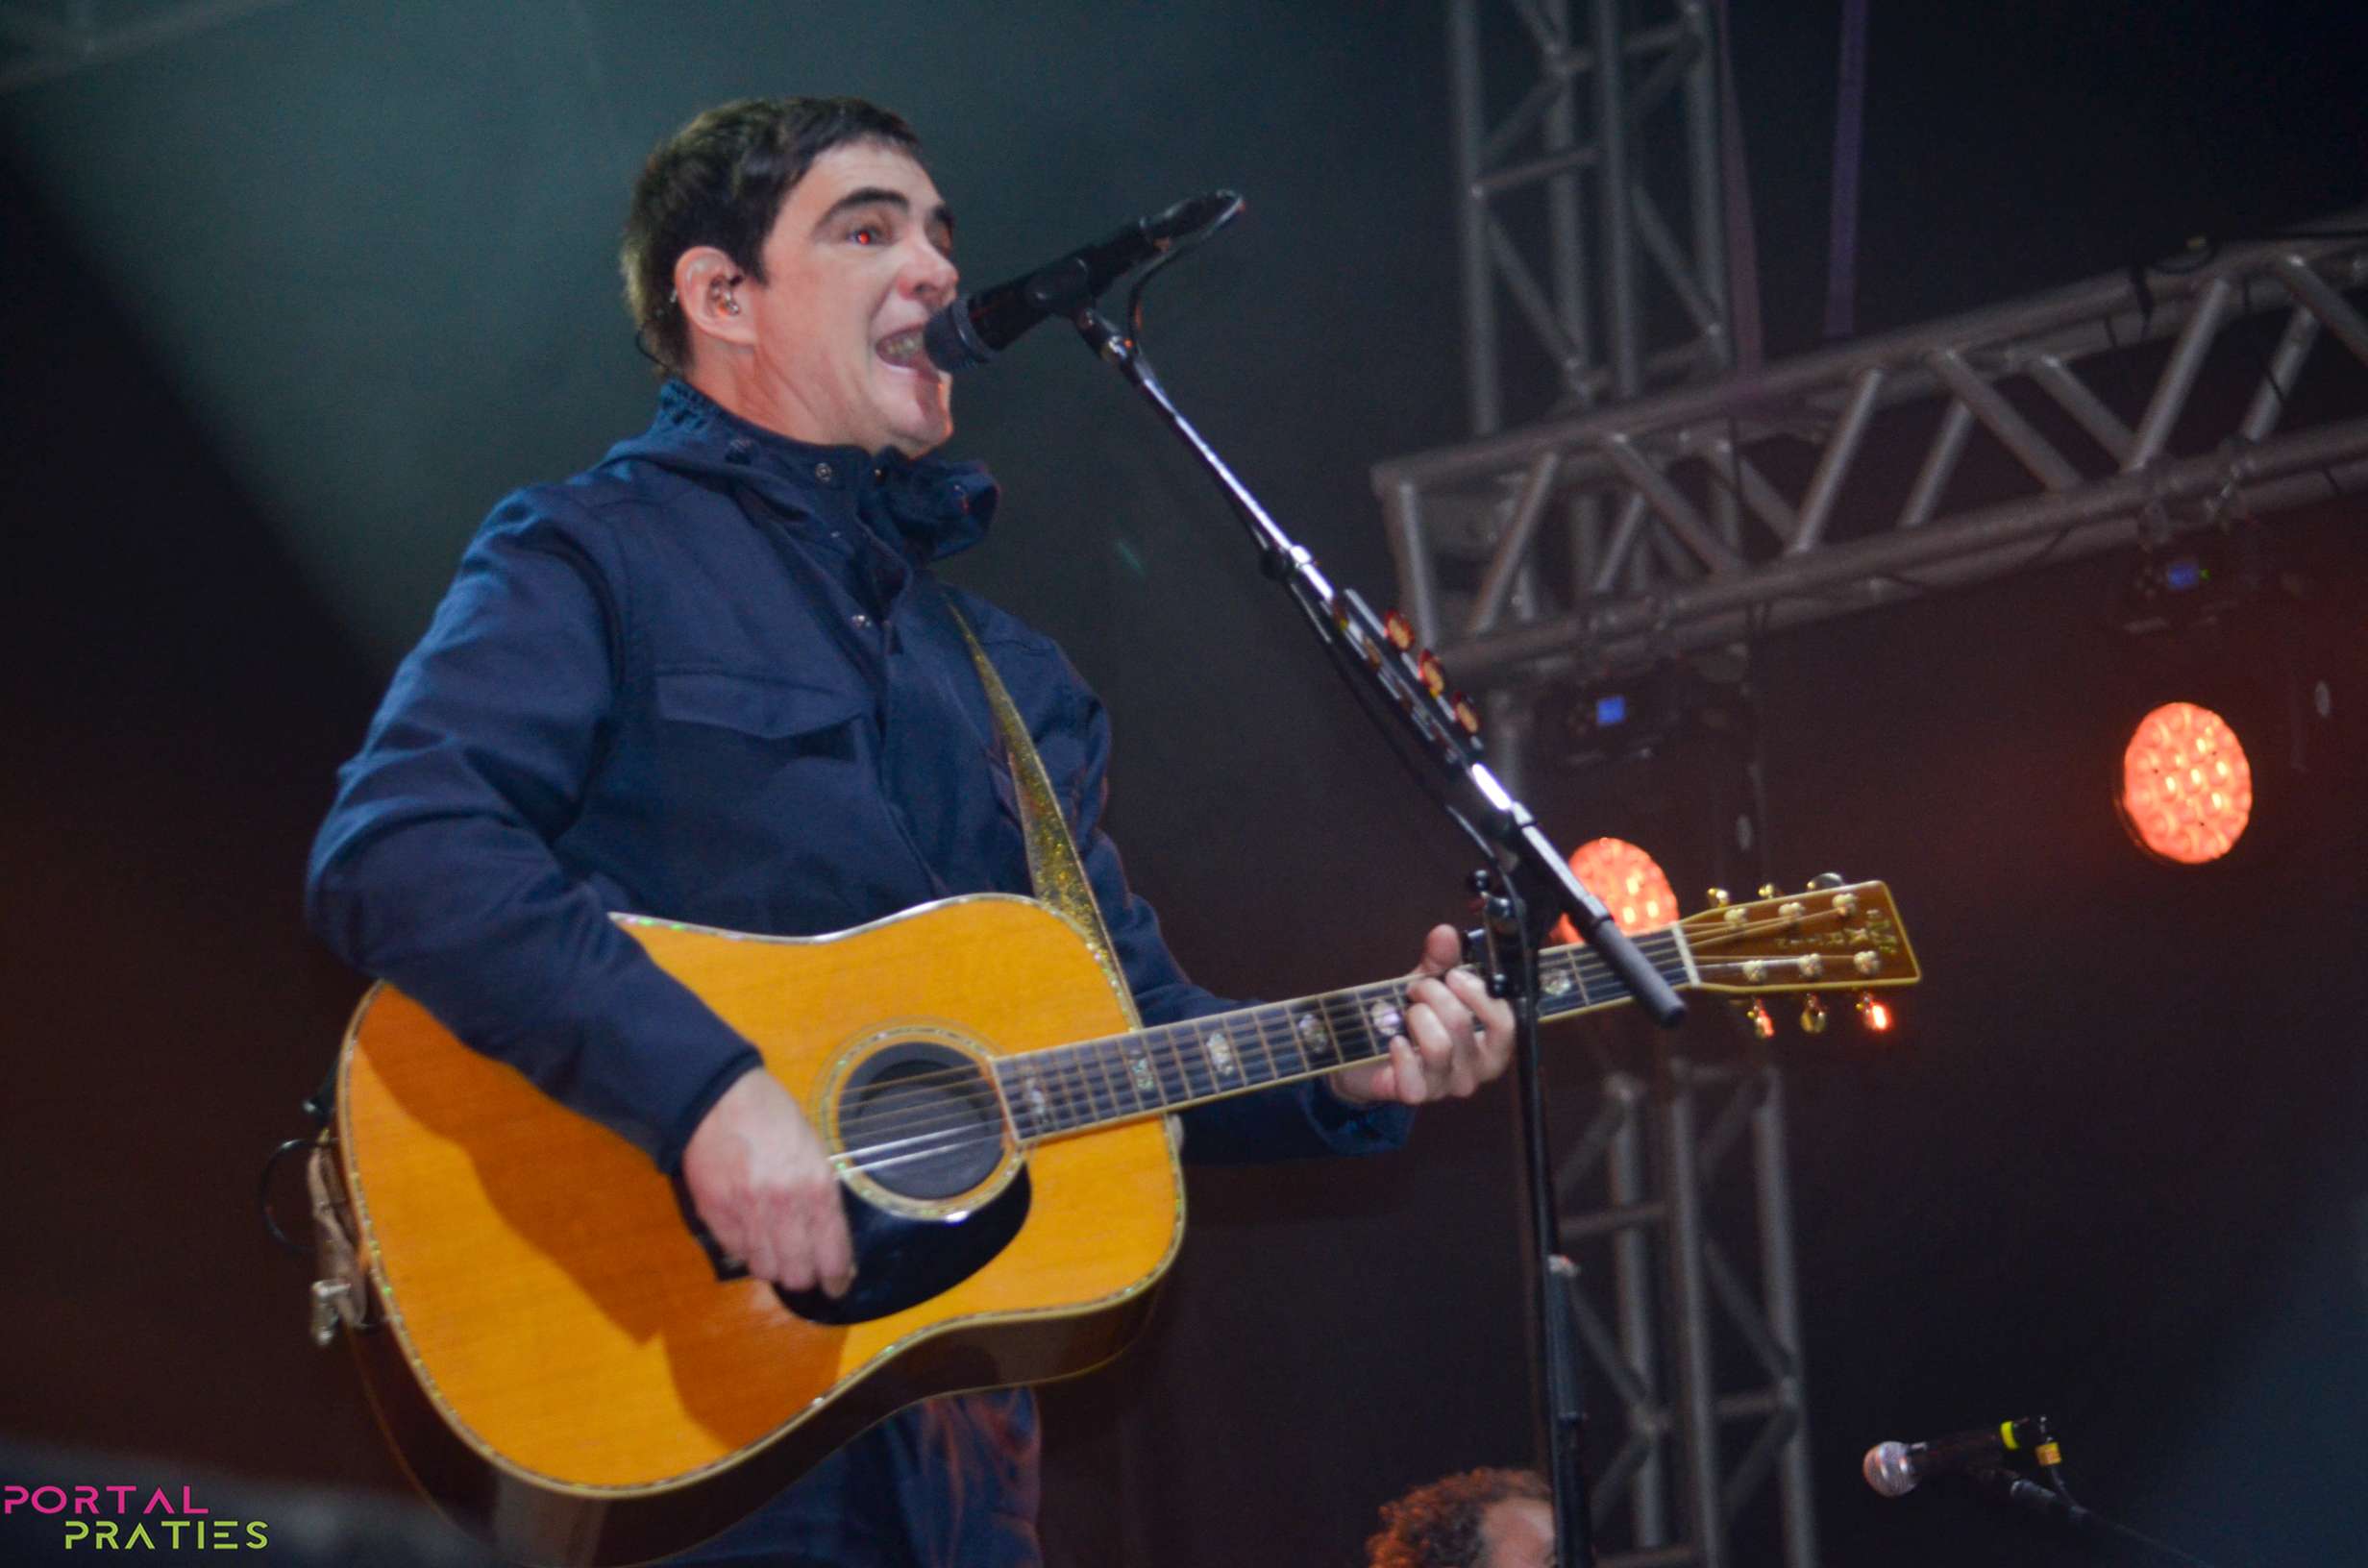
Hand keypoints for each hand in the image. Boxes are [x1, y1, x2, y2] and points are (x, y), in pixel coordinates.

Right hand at [680, 1066, 853, 1296]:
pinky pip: (737, 1253)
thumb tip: (828, 1237)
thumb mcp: (814, 1151)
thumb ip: (821, 1195)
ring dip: (775, 1268)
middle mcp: (785, 1207)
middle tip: (806, 1273)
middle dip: (806, 1278)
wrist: (720, 1099)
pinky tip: (752, 1239)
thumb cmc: (776, 1119)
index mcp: (817, 1188)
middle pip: (798, 1272)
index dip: (837, 1277)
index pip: (833, 1253)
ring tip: (778, 1256)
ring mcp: (747, 1214)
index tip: (837, 1285)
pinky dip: (747, 1253)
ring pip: (766, 1270)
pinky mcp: (715, 1215)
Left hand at [1331, 924, 1516, 1106]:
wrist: (1368, 1055)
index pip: (1507, 1024)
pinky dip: (1400, 1050)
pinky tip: (1393, 1041)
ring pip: (1439, 1045)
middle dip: (1433, 994)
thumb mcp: (1428, 986)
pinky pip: (1413, 1073)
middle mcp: (1474, 1070)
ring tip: (1405, 1012)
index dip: (1479, 995)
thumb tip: (1446, 933)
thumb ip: (1440, 962)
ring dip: (1416, 1018)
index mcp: (1489, 1043)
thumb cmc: (1410, 1021)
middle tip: (1416, 988)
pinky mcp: (1416, 1095)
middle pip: (1463, 1024)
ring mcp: (1446, 1086)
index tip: (1454, 976)